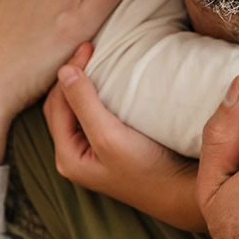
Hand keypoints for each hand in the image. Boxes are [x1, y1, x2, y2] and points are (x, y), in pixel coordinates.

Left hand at [43, 43, 204, 230]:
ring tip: (98, 59)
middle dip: (73, 75)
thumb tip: (64, 72)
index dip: (68, 73)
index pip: (56, 103)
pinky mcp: (111, 147)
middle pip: (63, 104)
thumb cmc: (146, 168)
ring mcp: (93, 151)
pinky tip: (111, 81)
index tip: (89, 47)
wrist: (182, 191)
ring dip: (85, 83)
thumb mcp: (109, 135)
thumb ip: (84, 104)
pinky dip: (98, 93)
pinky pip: (95, 113)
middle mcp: (75, 154)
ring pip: (79, 108)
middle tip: (91, 48)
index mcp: (67, 155)